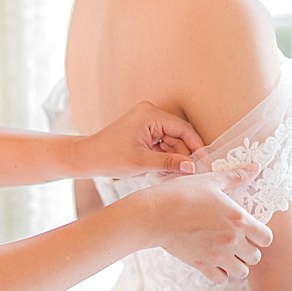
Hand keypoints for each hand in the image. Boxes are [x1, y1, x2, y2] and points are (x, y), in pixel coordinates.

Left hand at [78, 101, 203, 177]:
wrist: (85, 158)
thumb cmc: (108, 157)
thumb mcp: (141, 162)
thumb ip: (169, 163)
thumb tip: (193, 167)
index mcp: (150, 115)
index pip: (184, 130)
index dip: (197, 148)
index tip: (206, 164)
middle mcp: (150, 113)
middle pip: (179, 136)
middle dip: (183, 157)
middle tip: (189, 176)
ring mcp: (147, 122)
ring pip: (172, 142)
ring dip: (173, 160)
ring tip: (169, 177)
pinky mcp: (144, 131)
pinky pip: (162, 144)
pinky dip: (164, 159)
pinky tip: (162, 173)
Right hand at [142, 164, 273, 282]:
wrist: (154, 214)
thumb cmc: (181, 194)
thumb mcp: (210, 181)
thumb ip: (236, 177)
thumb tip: (256, 168)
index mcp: (239, 219)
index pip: (267, 238)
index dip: (261, 235)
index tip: (250, 230)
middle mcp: (232, 240)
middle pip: (255, 257)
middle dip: (249, 251)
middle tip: (237, 243)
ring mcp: (217, 255)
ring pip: (241, 272)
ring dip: (236, 265)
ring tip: (226, 255)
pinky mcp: (201, 264)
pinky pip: (220, 279)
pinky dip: (219, 273)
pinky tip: (212, 261)